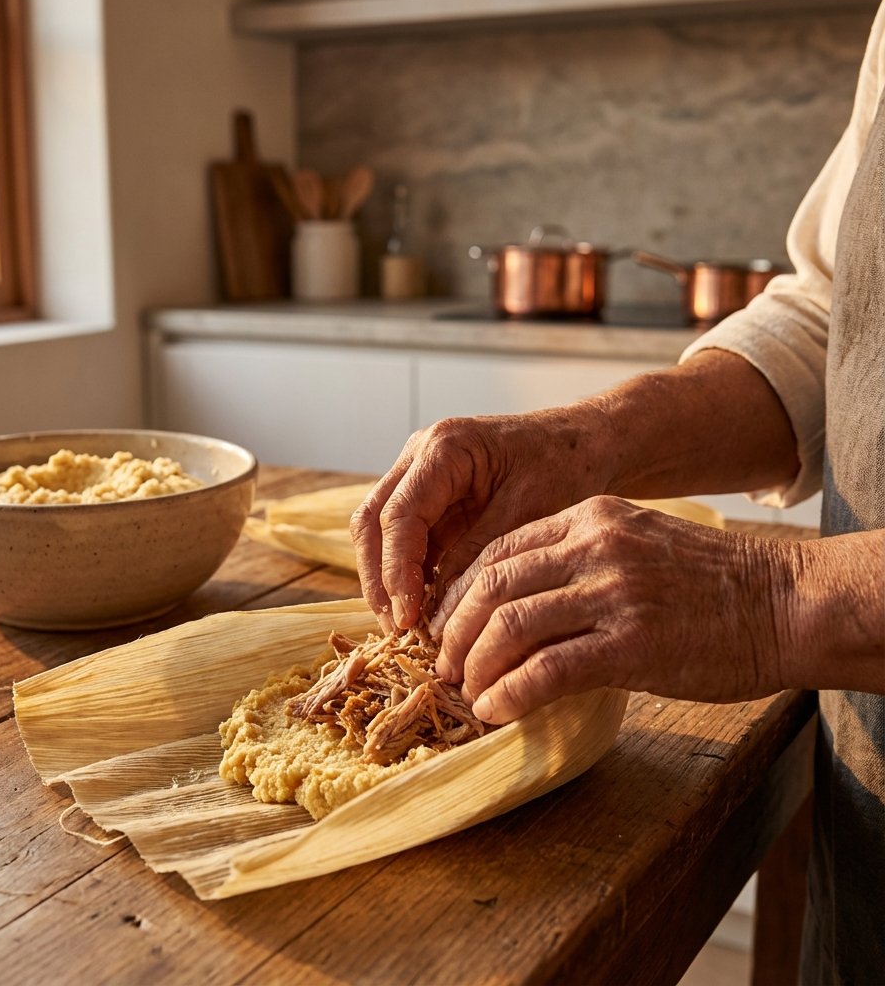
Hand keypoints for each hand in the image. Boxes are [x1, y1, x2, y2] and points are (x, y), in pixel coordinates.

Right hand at [351, 408, 608, 632]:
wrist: (586, 442)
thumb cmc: (566, 465)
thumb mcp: (529, 512)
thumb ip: (479, 554)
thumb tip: (436, 606)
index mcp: (444, 448)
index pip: (398, 515)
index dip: (396, 571)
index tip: (408, 617)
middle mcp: (420, 455)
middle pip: (371, 521)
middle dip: (379, 579)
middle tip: (398, 629)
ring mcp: (419, 475)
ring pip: (378, 531)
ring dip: (387, 579)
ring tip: (407, 627)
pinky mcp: (429, 497)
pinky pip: (404, 538)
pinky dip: (407, 573)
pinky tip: (423, 609)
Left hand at [430, 496, 797, 723]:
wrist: (786, 602)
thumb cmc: (712, 584)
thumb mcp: (637, 545)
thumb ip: (580, 562)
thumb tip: (521, 606)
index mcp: (589, 518)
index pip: (499, 551)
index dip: (461, 592)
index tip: (447, 625)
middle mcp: (594, 546)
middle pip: (491, 585)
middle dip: (455, 631)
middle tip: (444, 664)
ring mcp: (612, 593)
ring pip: (509, 626)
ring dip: (475, 665)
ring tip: (466, 691)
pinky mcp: (631, 644)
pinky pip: (546, 670)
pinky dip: (509, 693)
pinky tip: (495, 711)